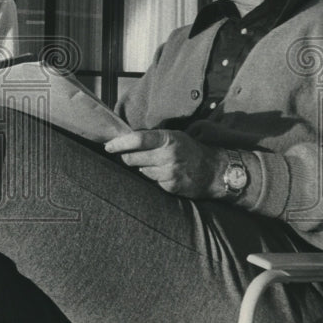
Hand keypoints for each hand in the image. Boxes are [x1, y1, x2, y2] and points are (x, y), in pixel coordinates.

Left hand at [104, 129, 219, 198]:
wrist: (214, 170)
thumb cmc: (189, 149)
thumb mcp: (174, 136)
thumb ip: (152, 138)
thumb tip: (124, 140)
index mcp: (167, 138)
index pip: (137, 139)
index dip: (119, 143)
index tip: (108, 145)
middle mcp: (168, 155)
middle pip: (132, 158)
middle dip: (126, 157)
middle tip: (127, 155)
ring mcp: (169, 172)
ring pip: (140, 170)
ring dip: (141, 167)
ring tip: (154, 163)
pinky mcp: (170, 186)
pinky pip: (151, 180)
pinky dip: (152, 176)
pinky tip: (163, 173)